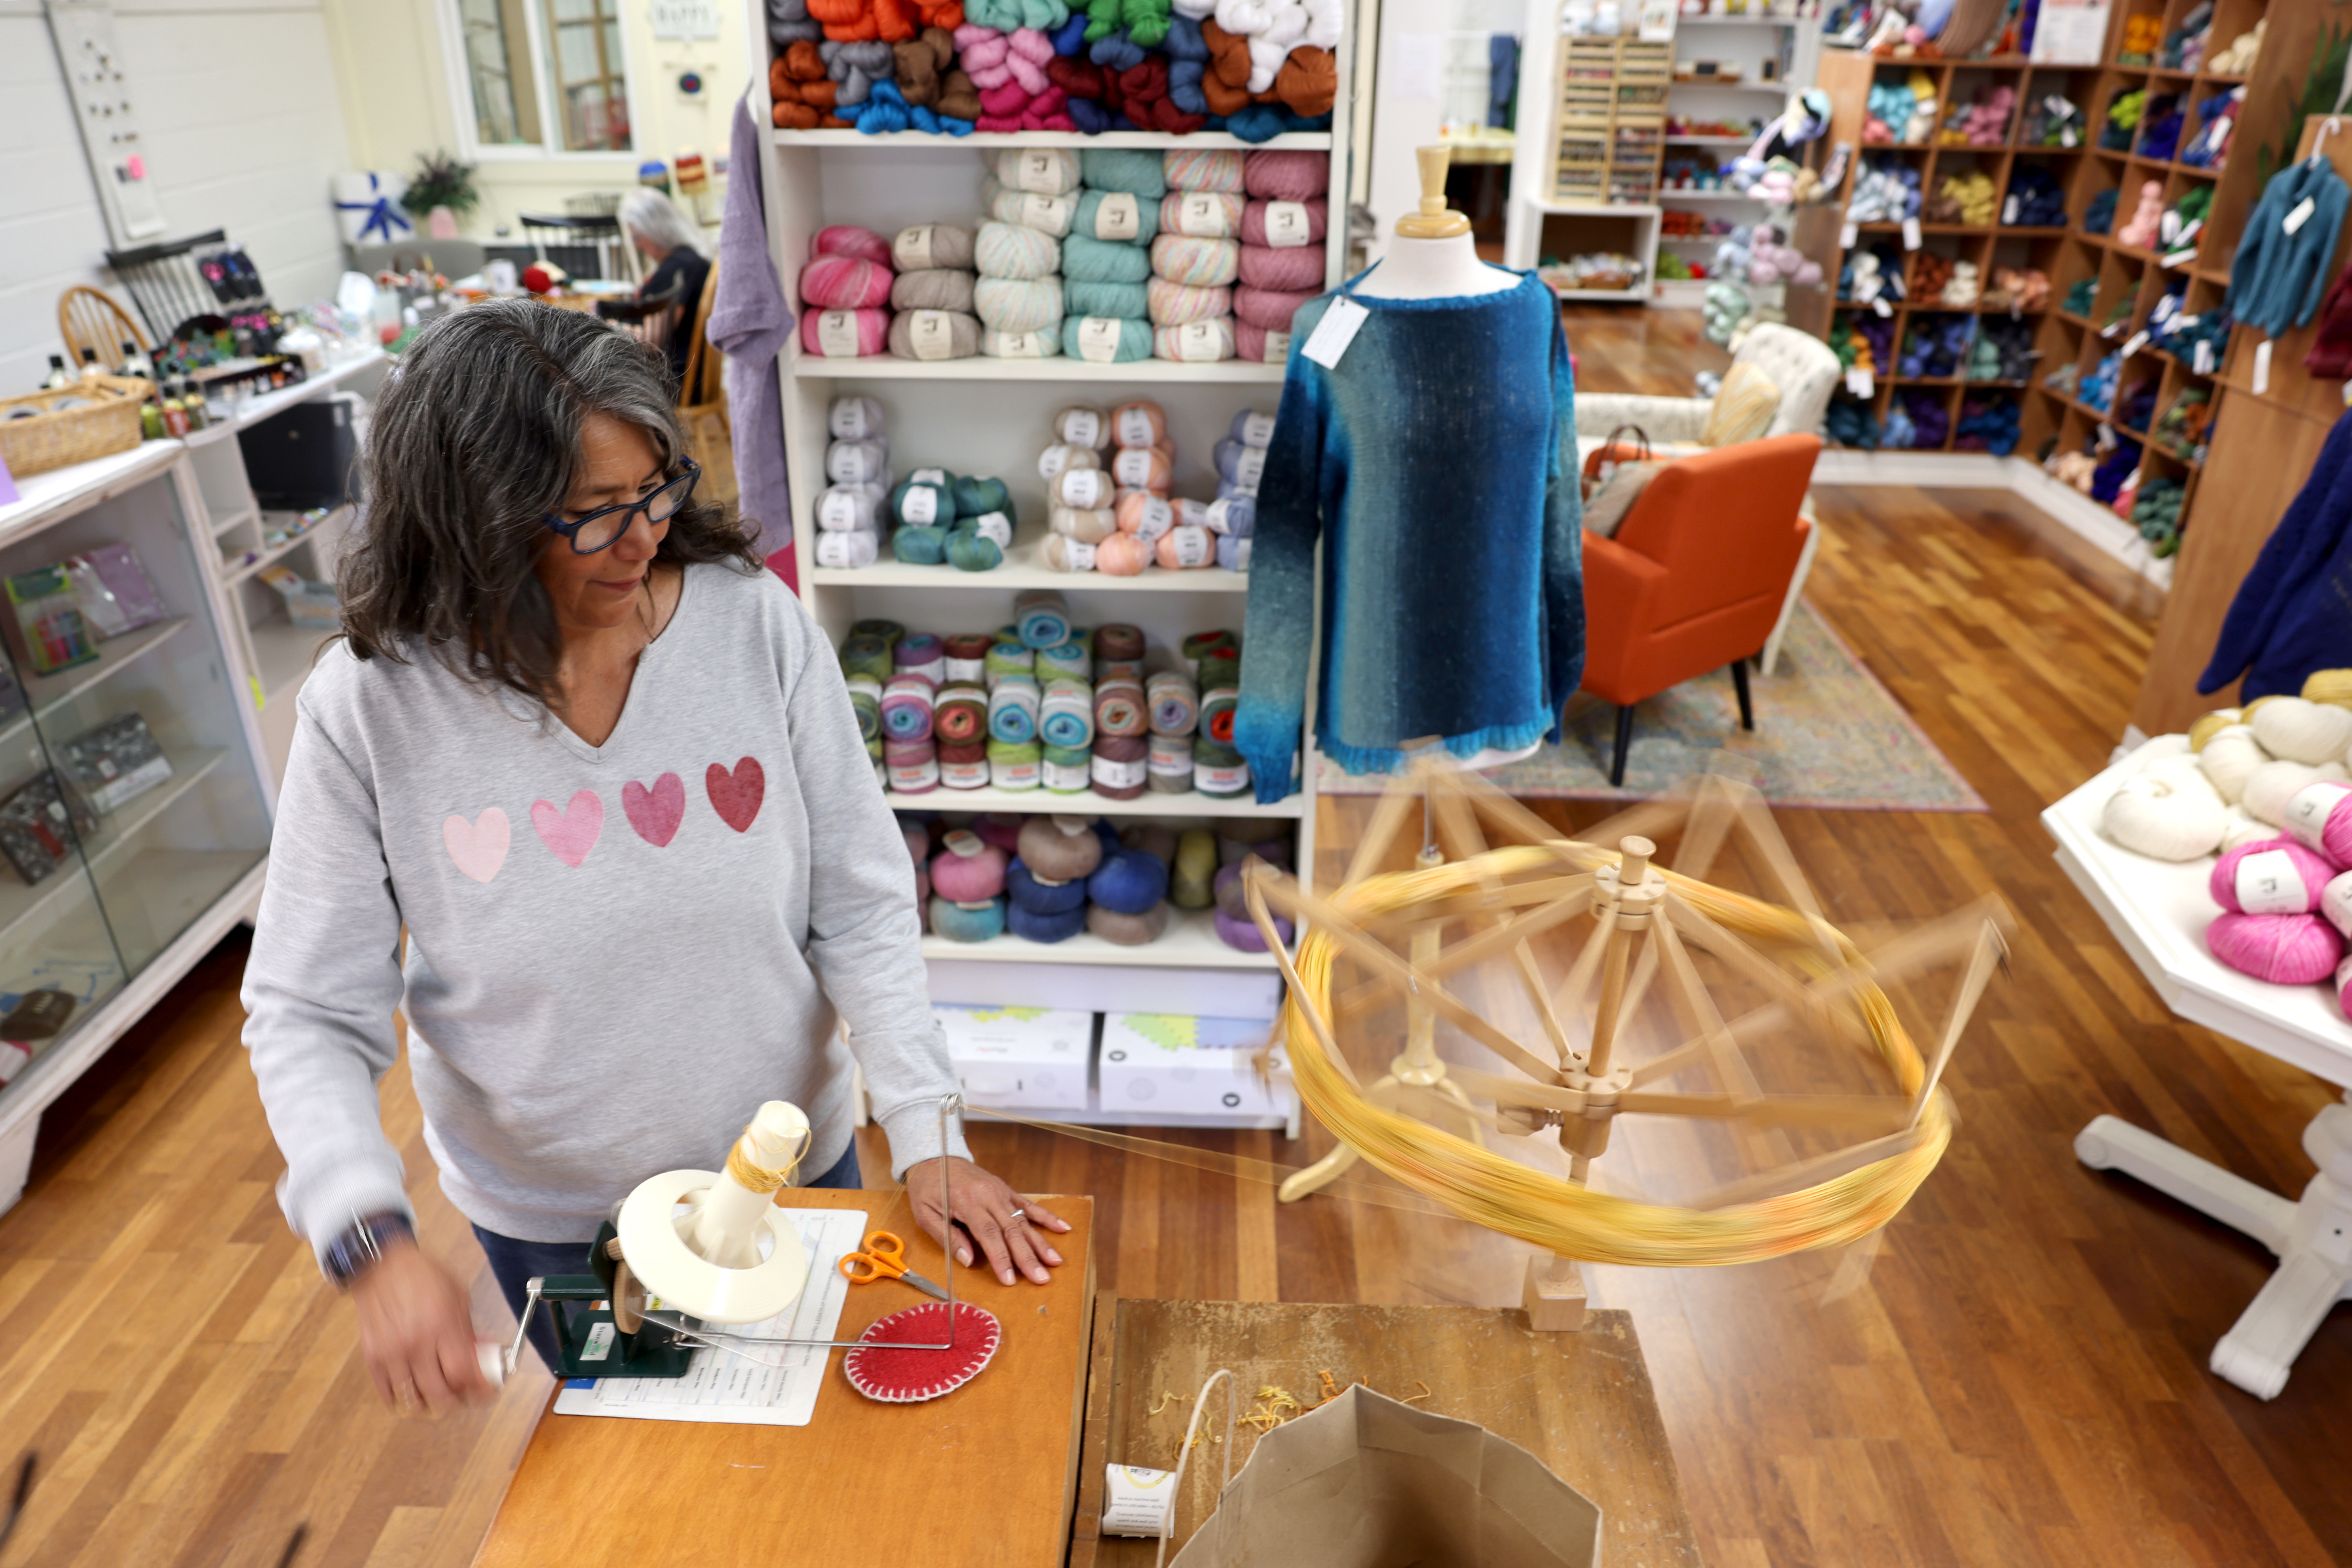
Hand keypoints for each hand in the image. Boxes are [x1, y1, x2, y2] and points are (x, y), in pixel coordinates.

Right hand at [350, 1241, 493, 1415]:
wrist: (380, 1264)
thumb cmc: (421, 1275)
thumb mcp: (458, 1295)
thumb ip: (468, 1330)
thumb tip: (483, 1356)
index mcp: (441, 1325)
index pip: (461, 1374)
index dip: (478, 1388)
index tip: (487, 1390)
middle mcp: (415, 1343)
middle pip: (439, 1394)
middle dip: (457, 1402)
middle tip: (465, 1397)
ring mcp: (391, 1352)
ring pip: (413, 1400)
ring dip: (430, 1405)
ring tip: (440, 1397)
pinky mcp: (372, 1357)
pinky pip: (388, 1393)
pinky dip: (402, 1399)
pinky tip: (414, 1393)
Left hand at [903, 1157, 1070, 1285]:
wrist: (935, 1157)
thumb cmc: (928, 1188)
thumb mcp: (926, 1214)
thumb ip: (947, 1237)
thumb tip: (968, 1260)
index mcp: (967, 1202)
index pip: (988, 1235)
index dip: (1001, 1258)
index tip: (1010, 1279)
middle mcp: (988, 1196)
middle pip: (1012, 1230)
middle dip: (1028, 1257)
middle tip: (1041, 1278)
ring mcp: (1000, 1192)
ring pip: (1023, 1221)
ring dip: (1040, 1242)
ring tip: (1055, 1261)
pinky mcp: (1006, 1190)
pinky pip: (1028, 1205)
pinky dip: (1046, 1217)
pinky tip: (1062, 1228)